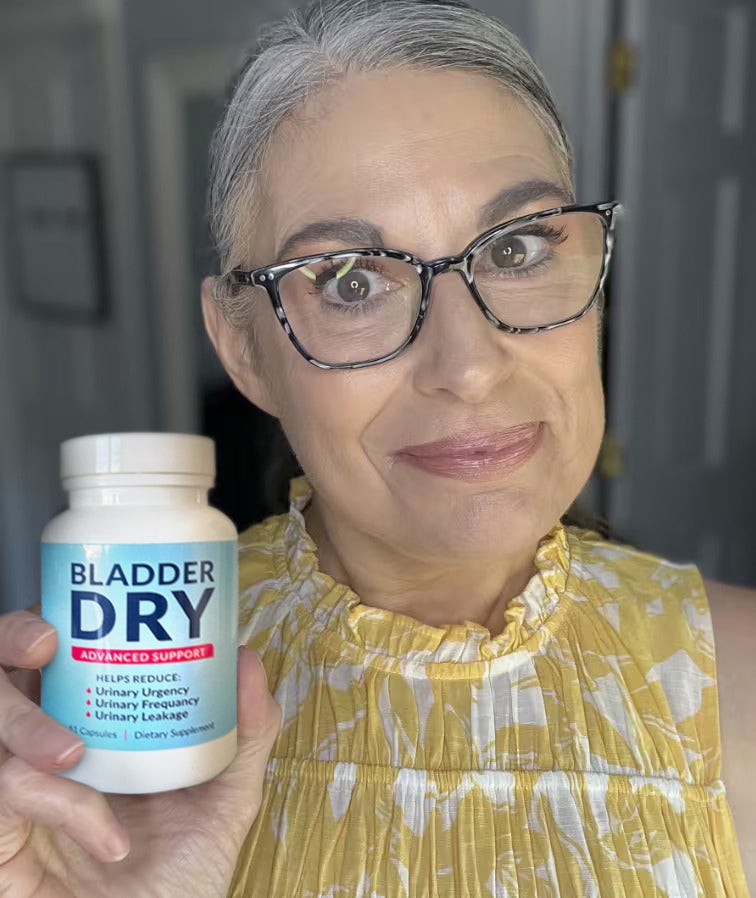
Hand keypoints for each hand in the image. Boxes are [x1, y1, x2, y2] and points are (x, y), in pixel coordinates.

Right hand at [0, 607, 281, 896]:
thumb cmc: (180, 877)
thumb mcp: (223, 800)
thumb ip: (244, 734)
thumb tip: (247, 657)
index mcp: (88, 727)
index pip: (51, 656)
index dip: (42, 621)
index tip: (67, 611)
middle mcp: (41, 749)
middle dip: (10, 640)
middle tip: (45, 645)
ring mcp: (14, 794)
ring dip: (27, 725)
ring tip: (75, 755)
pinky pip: (7, 792)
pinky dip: (61, 806)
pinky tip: (108, 839)